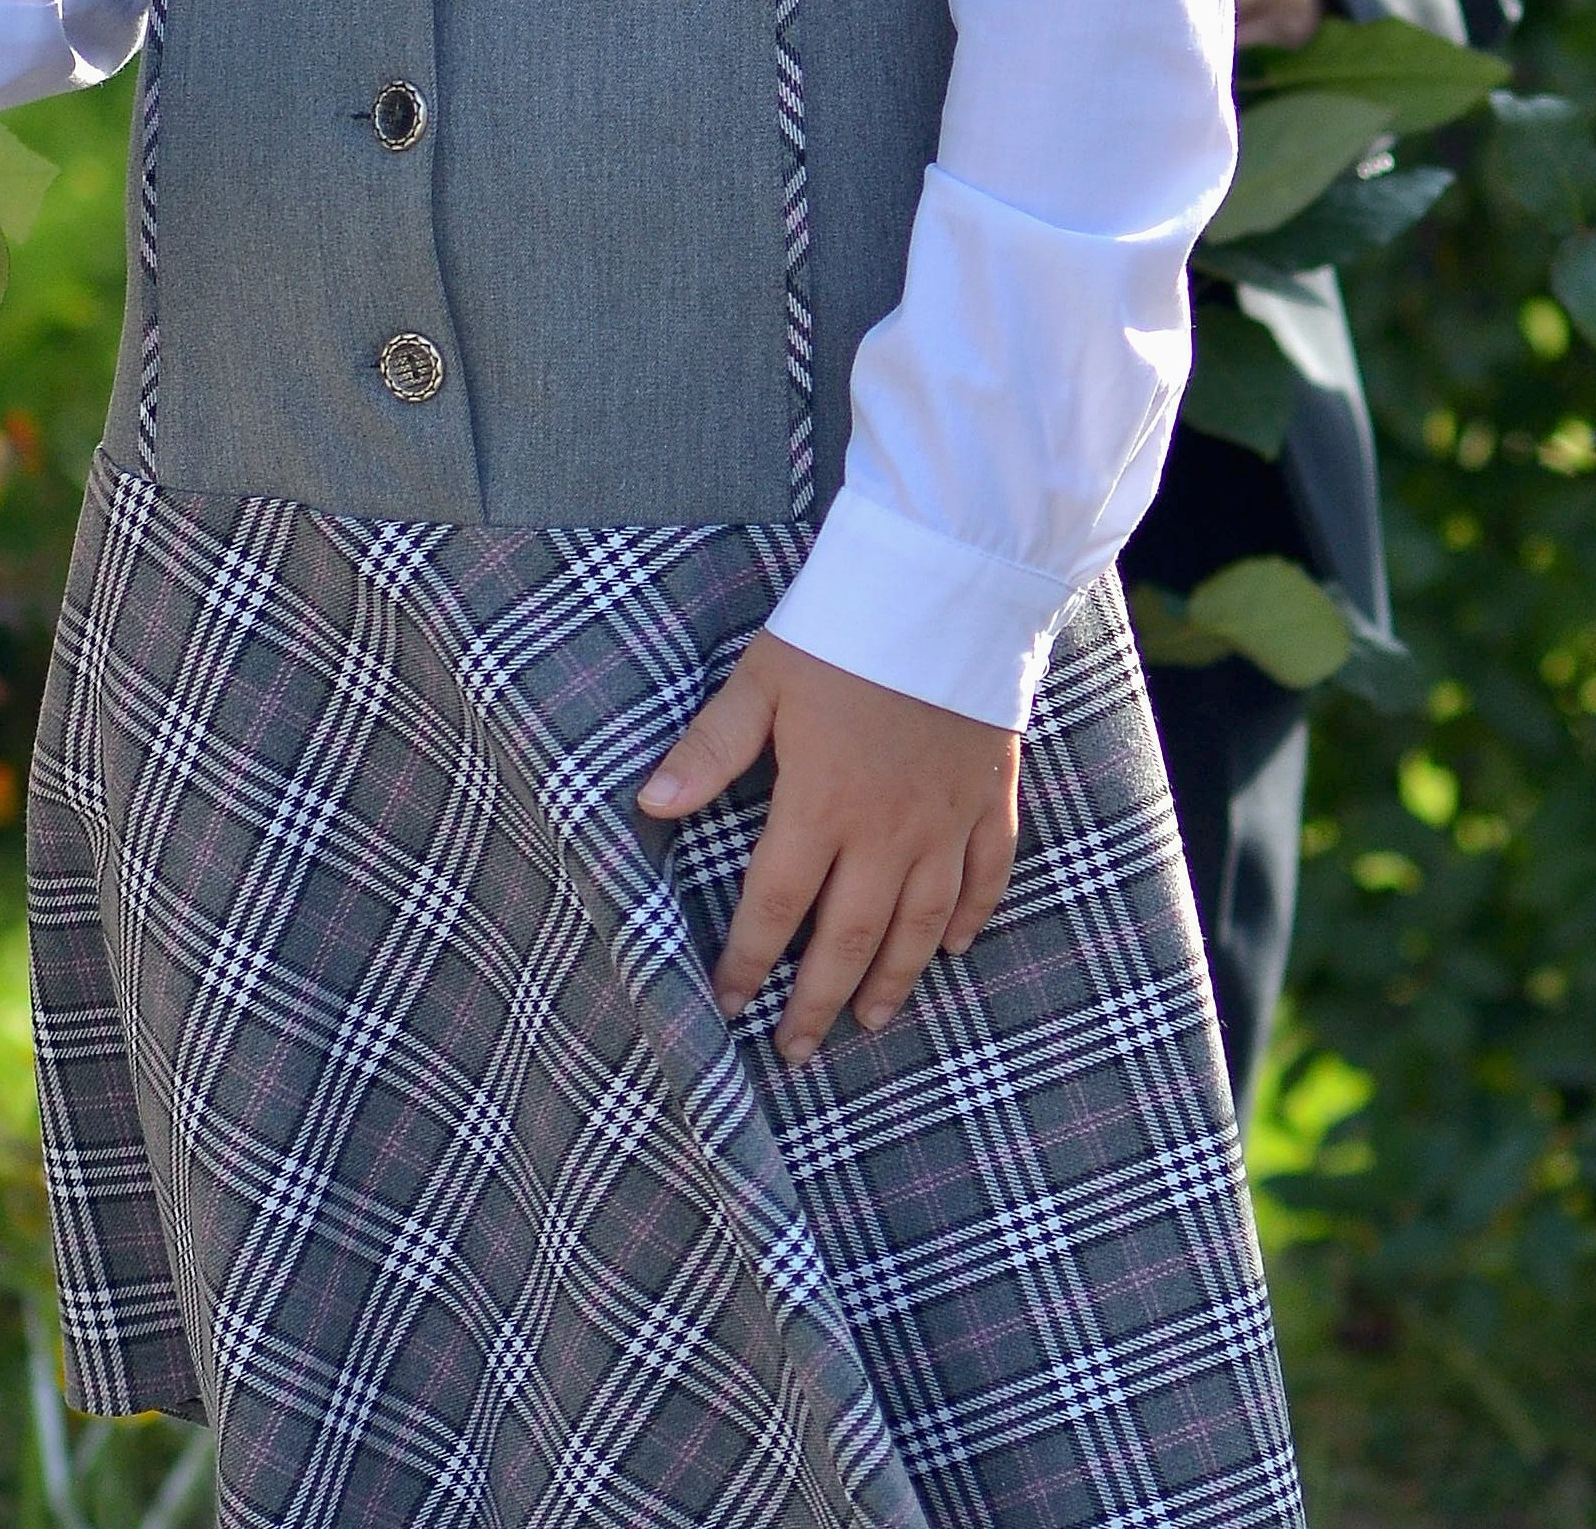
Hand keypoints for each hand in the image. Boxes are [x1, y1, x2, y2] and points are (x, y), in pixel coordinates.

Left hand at [638, 631, 1018, 1060]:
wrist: (949, 590)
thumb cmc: (843, 630)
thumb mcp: (761, 681)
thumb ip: (709, 750)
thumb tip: (650, 805)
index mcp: (820, 805)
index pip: (775, 906)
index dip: (748, 963)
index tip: (727, 1006)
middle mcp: (886, 831)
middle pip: (849, 939)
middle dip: (817, 1003)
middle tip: (795, 1050)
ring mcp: (946, 821)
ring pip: (919, 926)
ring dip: (891, 981)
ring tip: (869, 1023)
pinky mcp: (990, 798)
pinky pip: (984, 878)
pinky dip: (969, 920)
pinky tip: (952, 950)